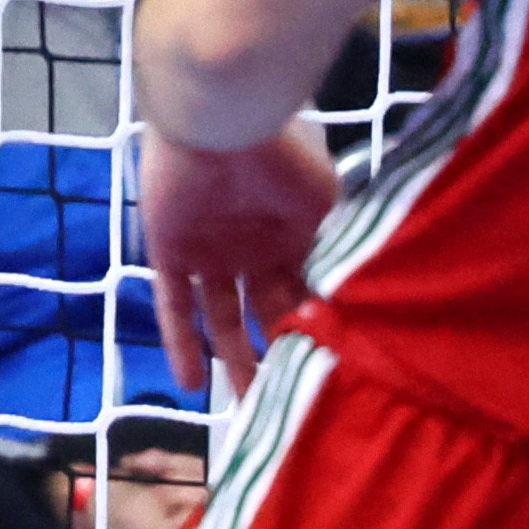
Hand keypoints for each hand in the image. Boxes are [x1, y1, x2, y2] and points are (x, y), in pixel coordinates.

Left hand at [143, 121, 338, 398]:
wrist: (221, 120)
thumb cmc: (282, 157)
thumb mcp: (326, 208)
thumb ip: (336, 253)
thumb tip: (360, 309)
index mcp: (292, 232)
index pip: (305, 293)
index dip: (315, 331)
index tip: (330, 376)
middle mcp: (252, 245)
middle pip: (266, 312)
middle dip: (278, 355)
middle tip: (291, 403)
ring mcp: (210, 249)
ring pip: (221, 318)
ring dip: (233, 360)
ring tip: (245, 408)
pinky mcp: (169, 249)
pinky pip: (173, 304)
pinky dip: (180, 342)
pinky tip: (190, 384)